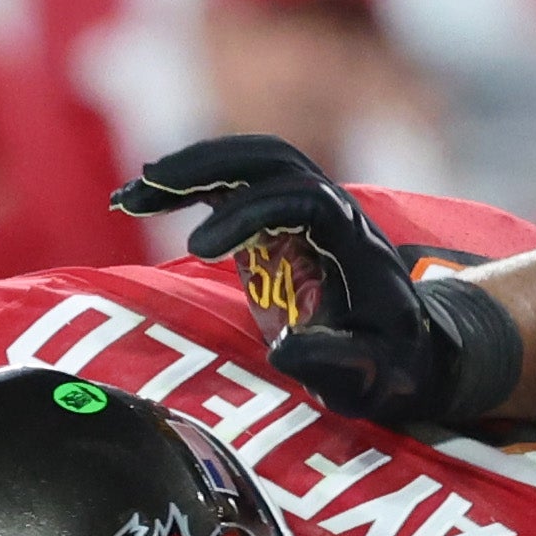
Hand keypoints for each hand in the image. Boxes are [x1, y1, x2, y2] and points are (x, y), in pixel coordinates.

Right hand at [114, 135, 488, 427]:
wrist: (405, 352)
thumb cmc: (389, 366)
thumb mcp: (373, 376)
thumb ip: (337, 362)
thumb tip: (284, 352)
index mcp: (356, 241)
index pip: (304, 199)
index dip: (249, 214)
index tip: (198, 252)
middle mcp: (332, 210)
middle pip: (272, 159)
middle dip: (210, 165)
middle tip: (151, 189)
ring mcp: (303, 209)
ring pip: (247, 163)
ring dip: (190, 169)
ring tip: (130, 197)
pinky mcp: (275, 220)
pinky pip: (230, 187)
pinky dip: (184, 188)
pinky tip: (136, 203)